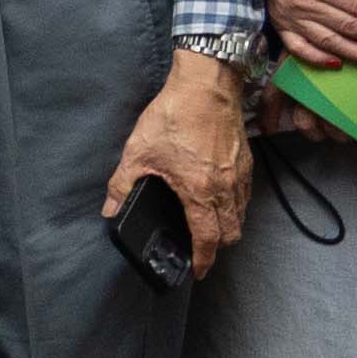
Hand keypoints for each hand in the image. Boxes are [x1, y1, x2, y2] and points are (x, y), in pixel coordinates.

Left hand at [107, 48, 252, 270]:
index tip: (198, 271)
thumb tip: (111, 209)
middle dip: (216, 247)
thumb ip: (122, 184)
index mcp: (200, 192)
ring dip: (227, 227)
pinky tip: (217, 199)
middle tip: (199, 248)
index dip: (203, 260)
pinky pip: (245, 196)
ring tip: (207, 227)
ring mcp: (240, 176)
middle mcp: (226, 189)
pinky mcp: (246, 162)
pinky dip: (234, 206)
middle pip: (230, 233)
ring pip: (240, 215)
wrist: (206, 86)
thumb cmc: (173, 117)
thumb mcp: (138, 152)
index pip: (208, 239)